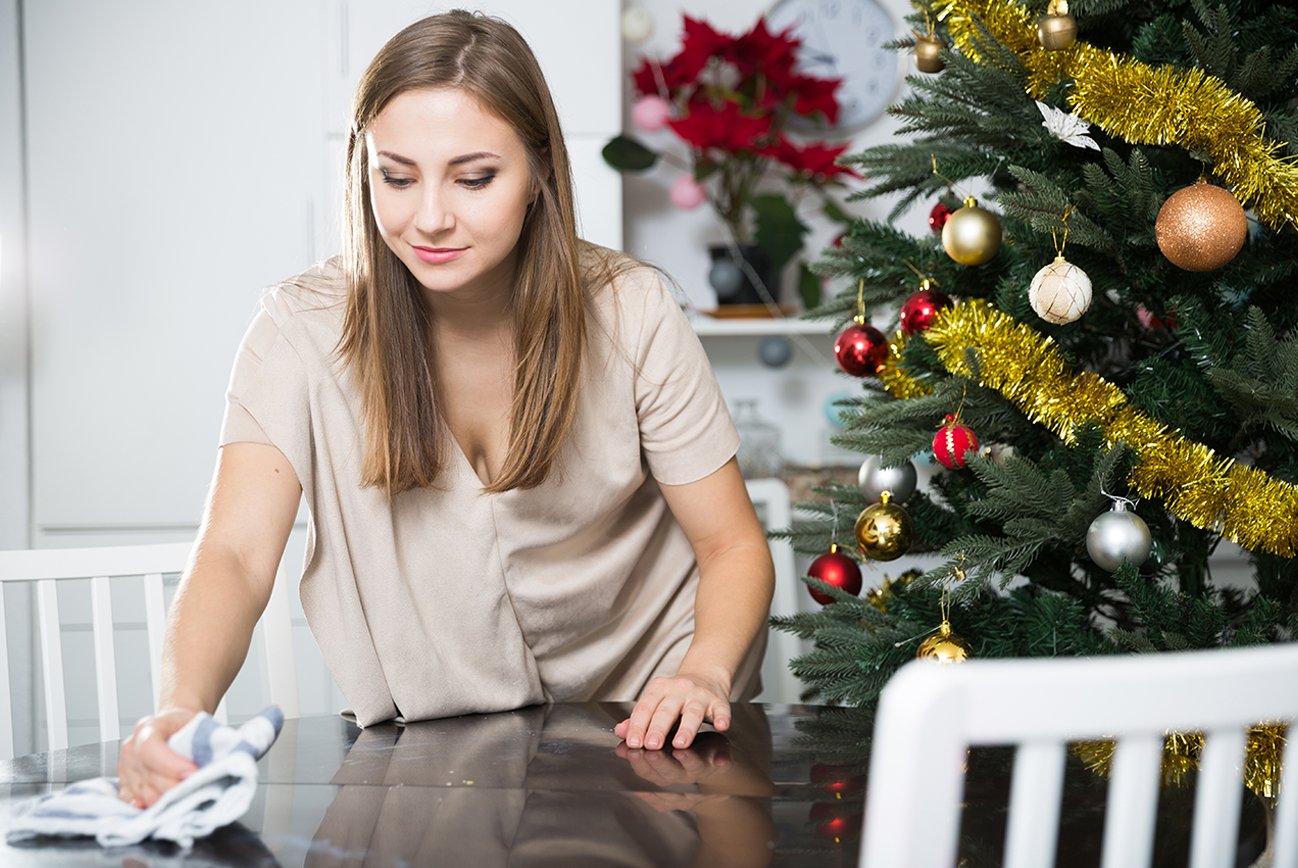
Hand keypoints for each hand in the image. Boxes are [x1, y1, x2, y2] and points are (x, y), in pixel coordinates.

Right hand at [117, 708, 200, 808]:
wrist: (170, 725)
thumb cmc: (183, 725)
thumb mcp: (195, 723)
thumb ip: (200, 740)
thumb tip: (214, 760)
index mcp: (148, 728)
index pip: (150, 749)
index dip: (170, 765)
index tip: (193, 773)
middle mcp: (131, 748)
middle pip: (147, 776)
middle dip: (173, 787)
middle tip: (196, 790)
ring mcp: (125, 767)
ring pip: (142, 792)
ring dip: (165, 800)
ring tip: (187, 799)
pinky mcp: (125, 784)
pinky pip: (133, 801)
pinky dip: (151, 807)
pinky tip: (166, 808)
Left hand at [614, 670, 730, 750]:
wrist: (706, 676)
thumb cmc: (676, 696)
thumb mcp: (656, 701)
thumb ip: (639, 718)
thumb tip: (621, 731)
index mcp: (659, 689)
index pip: (645, 708)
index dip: (638, 725)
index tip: (633, 742)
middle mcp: (678, 690)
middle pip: (666, 711)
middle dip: (658, 728)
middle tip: (651, 745)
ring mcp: (699, 696)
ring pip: (692, 712)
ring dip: (686, 728)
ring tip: (680, 744)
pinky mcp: (718, 702)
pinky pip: (721, 710)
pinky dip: (722, 718)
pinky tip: (721, 726)